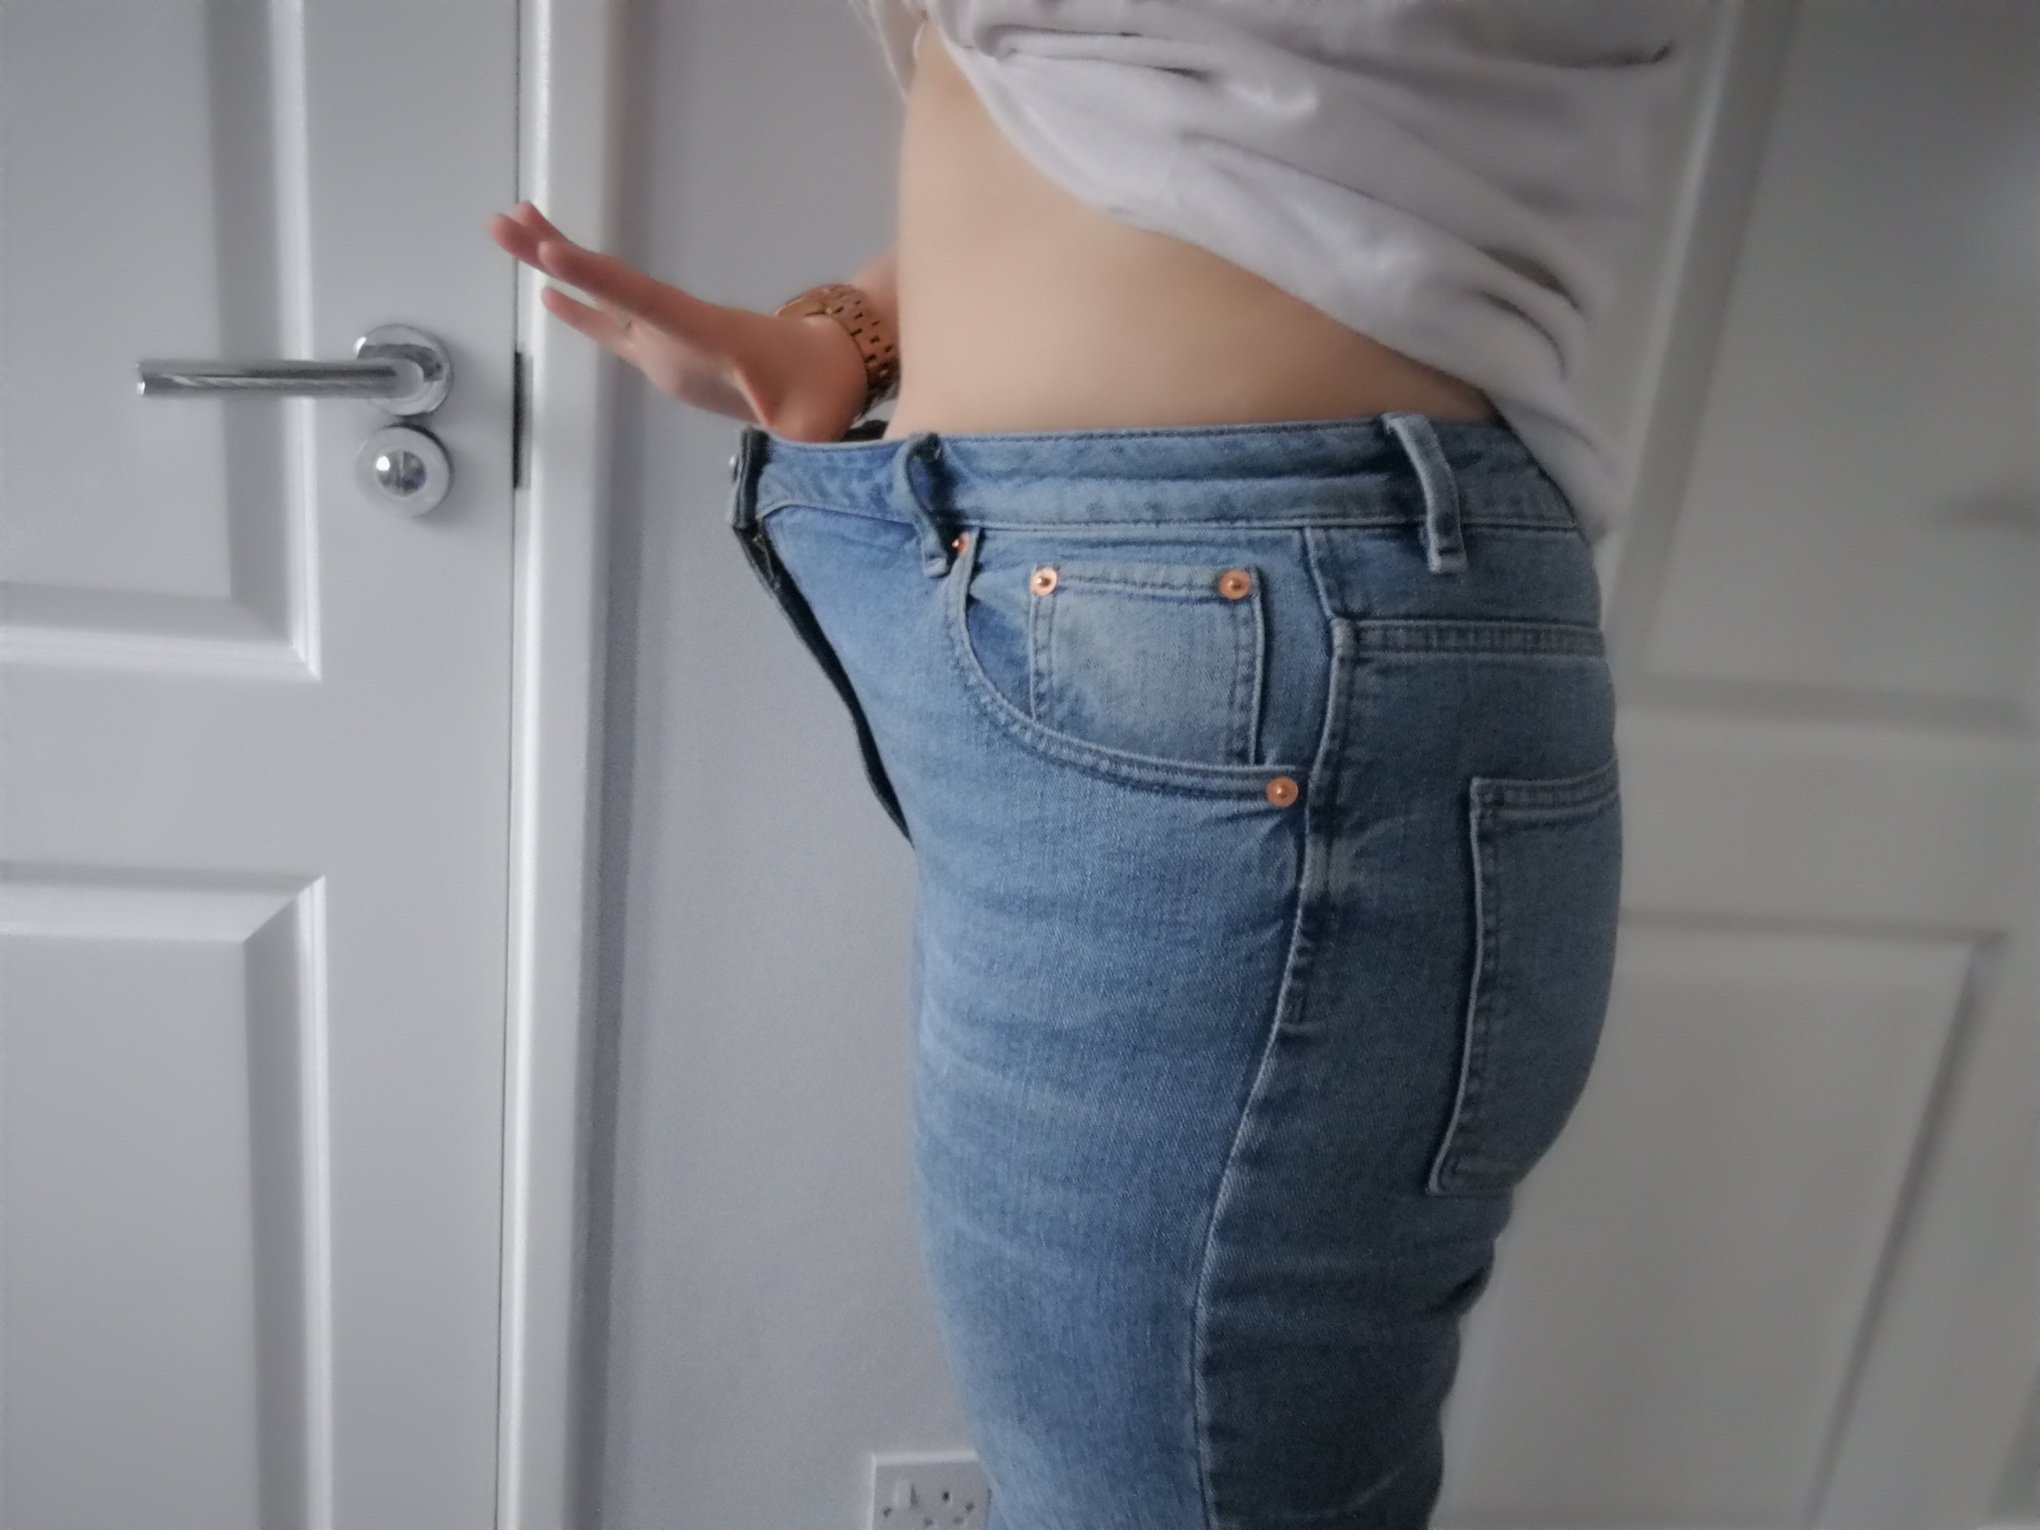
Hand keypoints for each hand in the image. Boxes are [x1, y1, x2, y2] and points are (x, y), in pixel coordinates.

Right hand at [486, 201, 872, 440]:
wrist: (828, 371)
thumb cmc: (821, 392)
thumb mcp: (811, 413)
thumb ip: (798, 419)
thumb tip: (791, 426)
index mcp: (704, 332)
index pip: (644, 300)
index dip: (598, 281)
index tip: (551, 253)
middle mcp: (676, 324)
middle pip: (609, 282)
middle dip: (557, 252)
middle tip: (503, 218)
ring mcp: (666, 337)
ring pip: (603, 294)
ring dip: (557, 263)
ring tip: (506, 227)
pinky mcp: (663, 354)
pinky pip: (612, 325)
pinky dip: (580, 308)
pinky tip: (546, 292)